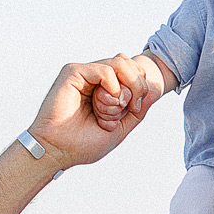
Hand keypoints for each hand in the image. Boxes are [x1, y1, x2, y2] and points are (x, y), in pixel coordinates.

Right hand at [26, 56, 156, 168]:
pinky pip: (106, 69)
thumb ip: (139, 110)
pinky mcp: (73, 72)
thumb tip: (155, 90)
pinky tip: (102, 104)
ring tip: (112, 109)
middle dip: (137, 86)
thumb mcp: (121, 127)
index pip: (134, 71)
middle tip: (128, 108)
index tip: (135, 110)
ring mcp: (85, 73)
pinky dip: (112, 88)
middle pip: (130, 63)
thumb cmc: (84, 144)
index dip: (142, 87)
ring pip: (121, 63)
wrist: (59, 151)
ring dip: (124, 90)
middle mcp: (96, 77)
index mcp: (106, 88)